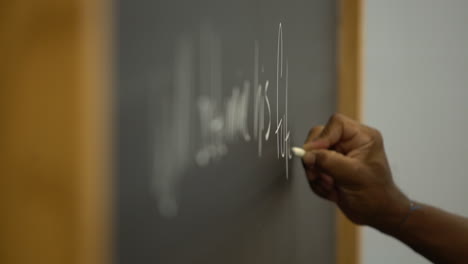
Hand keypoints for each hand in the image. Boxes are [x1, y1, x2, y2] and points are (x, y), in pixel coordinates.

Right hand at [302, 114, 408, 229]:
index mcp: (362, 137)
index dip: (322, 138)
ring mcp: (338, 154)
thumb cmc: (377, 196)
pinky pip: (312, 169)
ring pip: (312, 155)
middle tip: (321, 176)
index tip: (313, 154)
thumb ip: (329, 162)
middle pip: (319, 138)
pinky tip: (331, 192)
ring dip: (317, 175)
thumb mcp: (353, 176)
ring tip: (330, 187)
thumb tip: (308, 155)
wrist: (377, 214)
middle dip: (316, 160)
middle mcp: (349, 142)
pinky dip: (317, 183)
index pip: (336, 124)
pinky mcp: (330, 167)